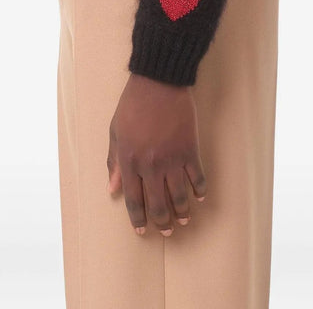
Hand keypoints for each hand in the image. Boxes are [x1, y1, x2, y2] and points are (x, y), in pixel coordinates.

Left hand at [106, 72, 207, 235]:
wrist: (158, 82)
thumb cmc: (133, 104)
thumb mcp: (115, 131)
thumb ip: (114, 161)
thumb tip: (113, 188)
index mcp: (129, 160)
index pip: (133, 200)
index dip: (138, 219)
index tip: (141, 230)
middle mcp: (150, 165)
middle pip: (157, 204)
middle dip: (162, 222)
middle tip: (167, 231)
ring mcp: (171, 159)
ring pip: (178, 196)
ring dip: (182, 212)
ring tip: (184, 219)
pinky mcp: (189, 150)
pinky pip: (196, 178)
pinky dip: (199, 190)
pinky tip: (199, 196)